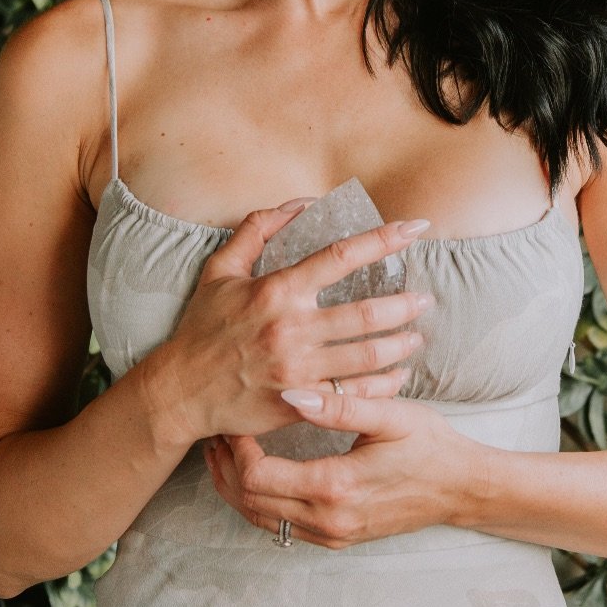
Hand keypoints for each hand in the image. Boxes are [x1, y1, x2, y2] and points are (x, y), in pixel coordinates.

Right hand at [145, 199, 434, 444]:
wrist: (181, 390)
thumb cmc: (203, 327)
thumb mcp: (221, 269)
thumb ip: (259, 229)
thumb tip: (301, 203)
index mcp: (277, 290)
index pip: (341, 256)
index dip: (383, 239)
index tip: (415, 228)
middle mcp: (290, 328)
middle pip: (365, 313)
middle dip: (404, 304)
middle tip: (425, 299)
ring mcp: (296, 369)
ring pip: (366, 356)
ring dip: (399, 345)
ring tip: (416, 337)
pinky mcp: (299, 403)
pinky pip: (353, 395)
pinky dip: (382, 386)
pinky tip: (397, 377)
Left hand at [204, 387, 474, 548]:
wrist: (462, 488)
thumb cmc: (430, 445)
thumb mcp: (389, 416)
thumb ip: (338, 405)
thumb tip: (290, 394)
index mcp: (335, 486)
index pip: (257, 476)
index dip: (236, 447)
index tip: (236, 417)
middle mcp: (328, 519)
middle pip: (248, 501)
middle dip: (226, 464)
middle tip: (220, 428)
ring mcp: (331, 534)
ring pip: (258, 517)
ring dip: (236, 485)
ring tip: (227, 448)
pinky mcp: (336, 538)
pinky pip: (279, 526)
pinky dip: (257, 501)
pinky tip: (255, 473)